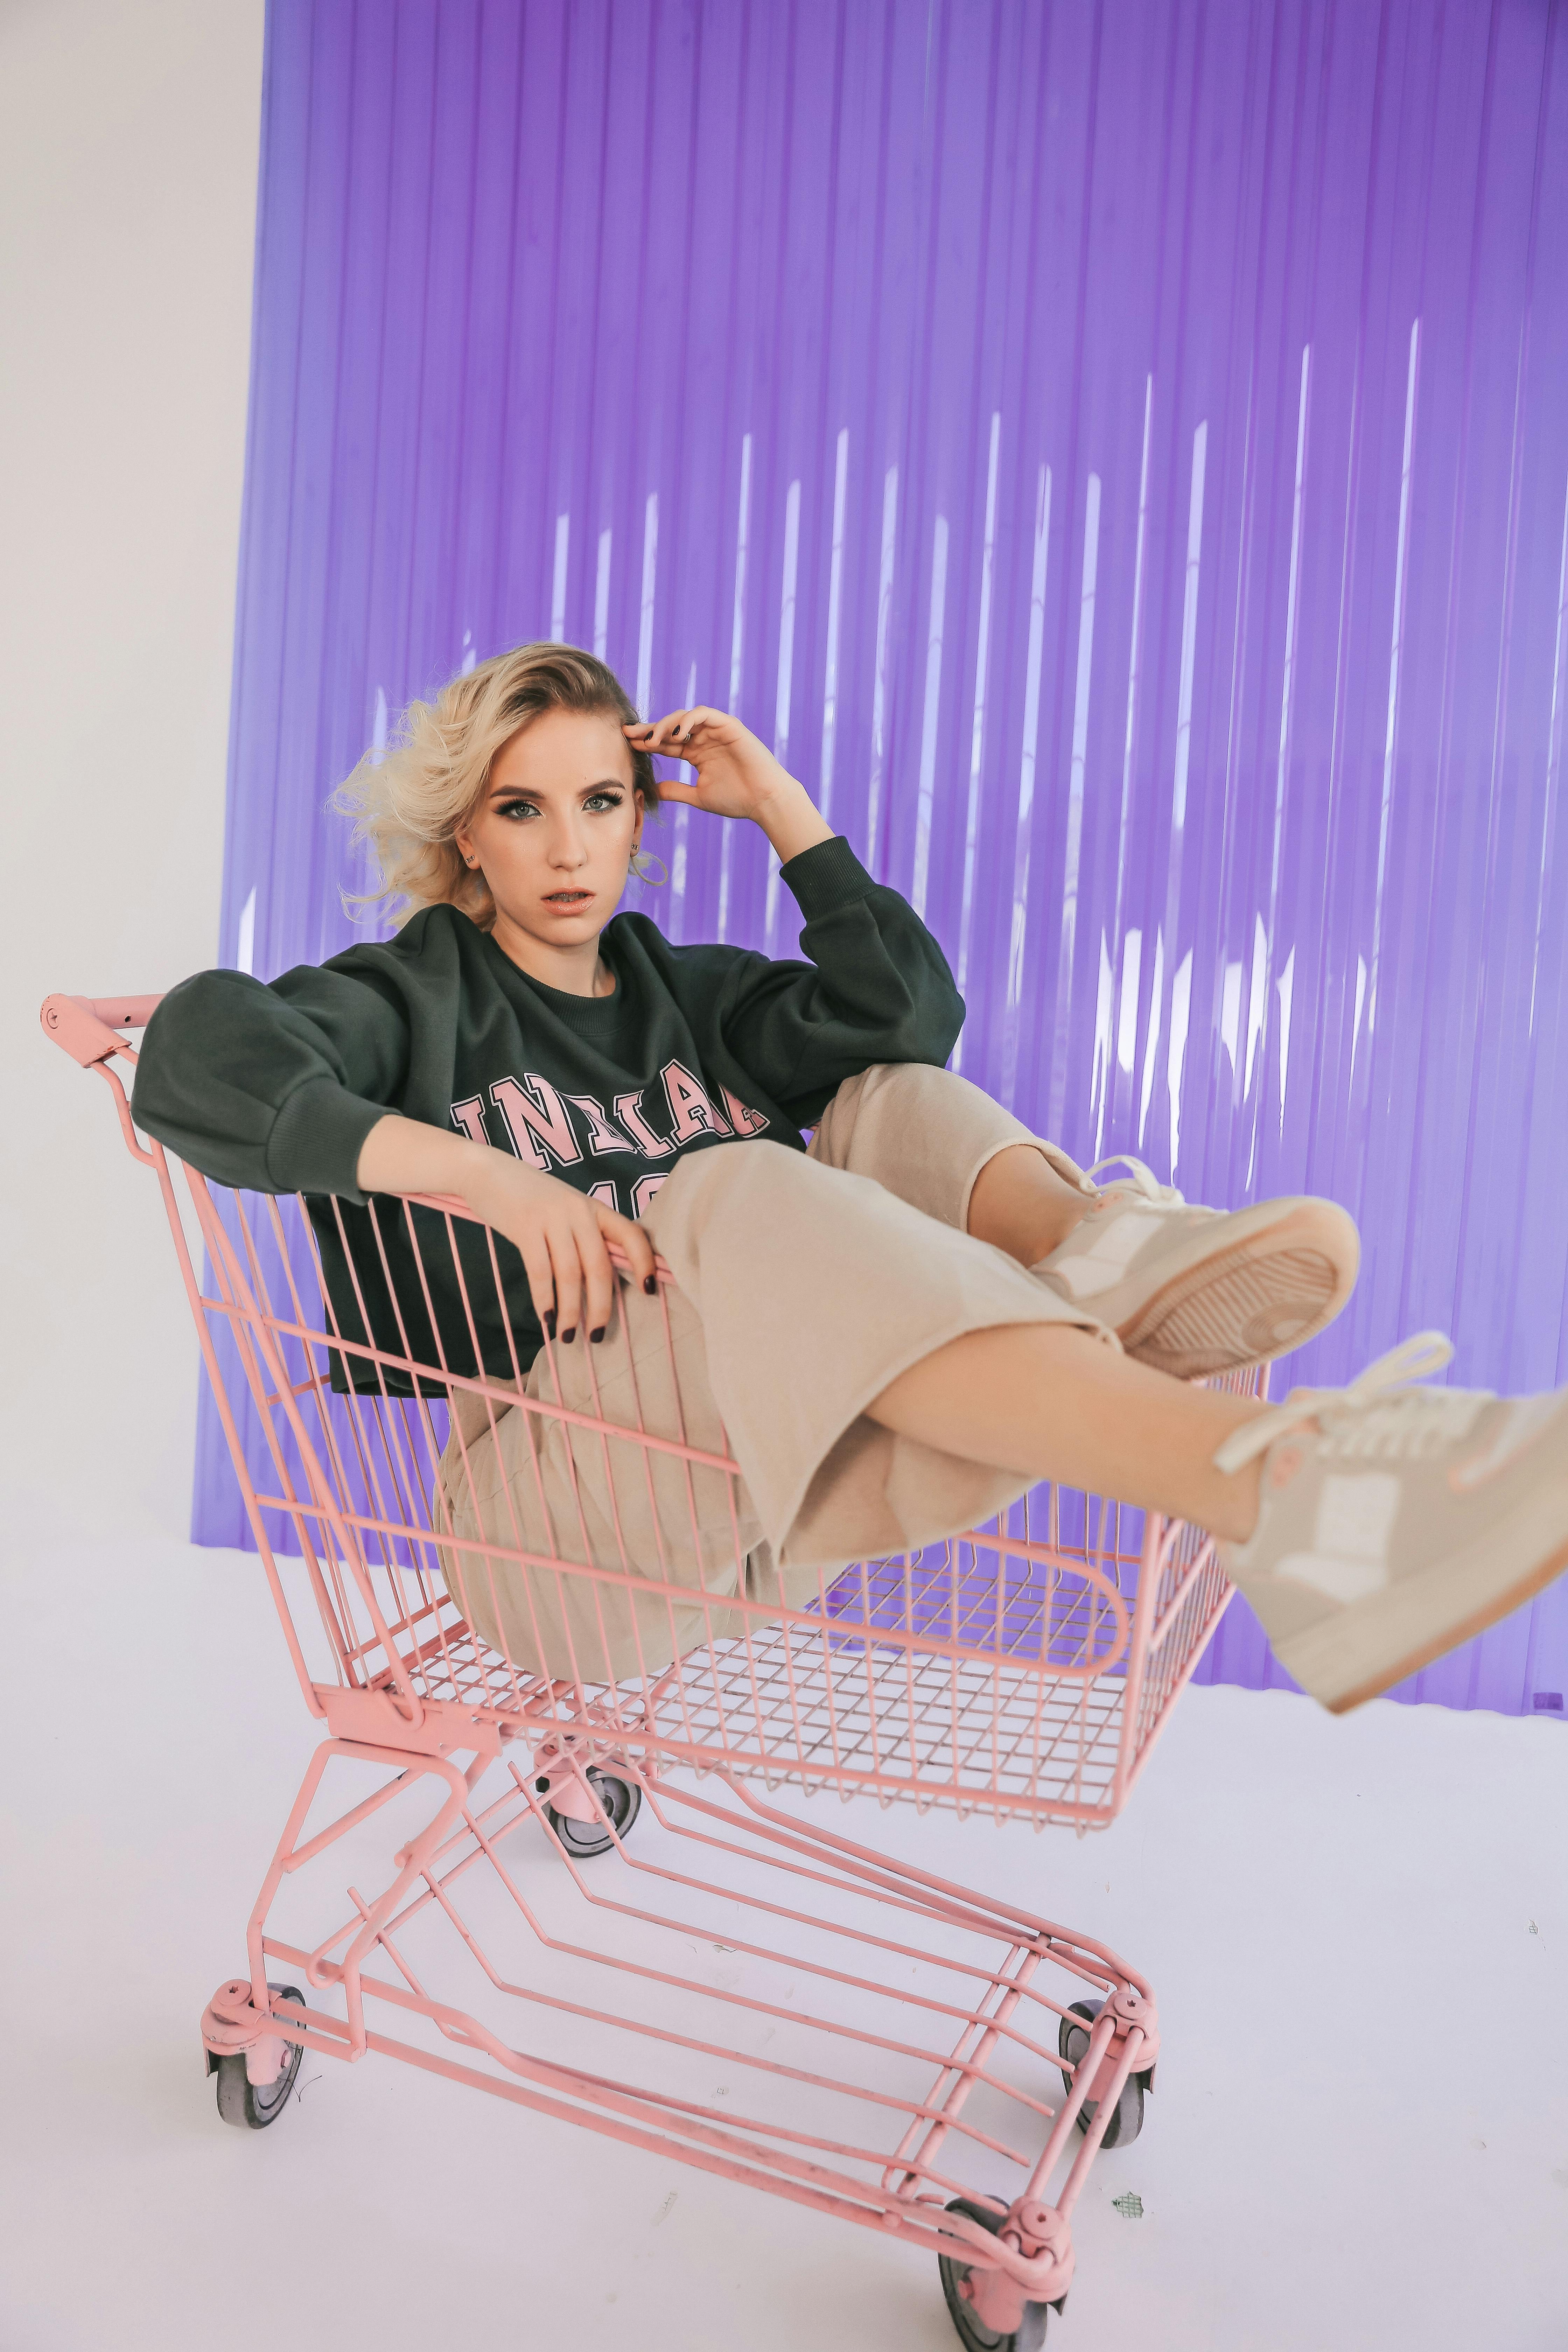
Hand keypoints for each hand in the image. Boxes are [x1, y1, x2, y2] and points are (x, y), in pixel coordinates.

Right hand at [459, 1152, 656, 1342]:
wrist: (487, 1171)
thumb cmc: (530, 1197)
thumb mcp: (565, 1208)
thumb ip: (584, 1235)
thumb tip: (599, 1281)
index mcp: (594, 1207)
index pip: (631, 1234)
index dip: (644, 1263)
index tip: (649, 1291)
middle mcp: (578, 1210)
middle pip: (599, 1266)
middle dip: (600, 1306)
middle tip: (596, 1335)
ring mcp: (552, 1217)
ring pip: (570, 1274)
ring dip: (570, 1310)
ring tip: (567, 1335)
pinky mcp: (525, 1225)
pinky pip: (539, 1270)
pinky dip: (543, 1298)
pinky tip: (545, 1317)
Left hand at [625, 708, 832, 863]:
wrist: (764, 801)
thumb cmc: (737, 800)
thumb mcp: (698, 796)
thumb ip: (676, 790)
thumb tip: (653, 790)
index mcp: (696, 753)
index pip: (666, 743)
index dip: (646, 742)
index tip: (627, 744)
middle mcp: (704, 739)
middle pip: (670, 727)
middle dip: (649, 729)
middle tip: (629, 734)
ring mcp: (716, 731)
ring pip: (684, 717)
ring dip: (666, 725)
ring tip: (654, 740)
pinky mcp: (728, 726)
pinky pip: (704, 714)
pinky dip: (688, 720)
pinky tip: (677, 734)